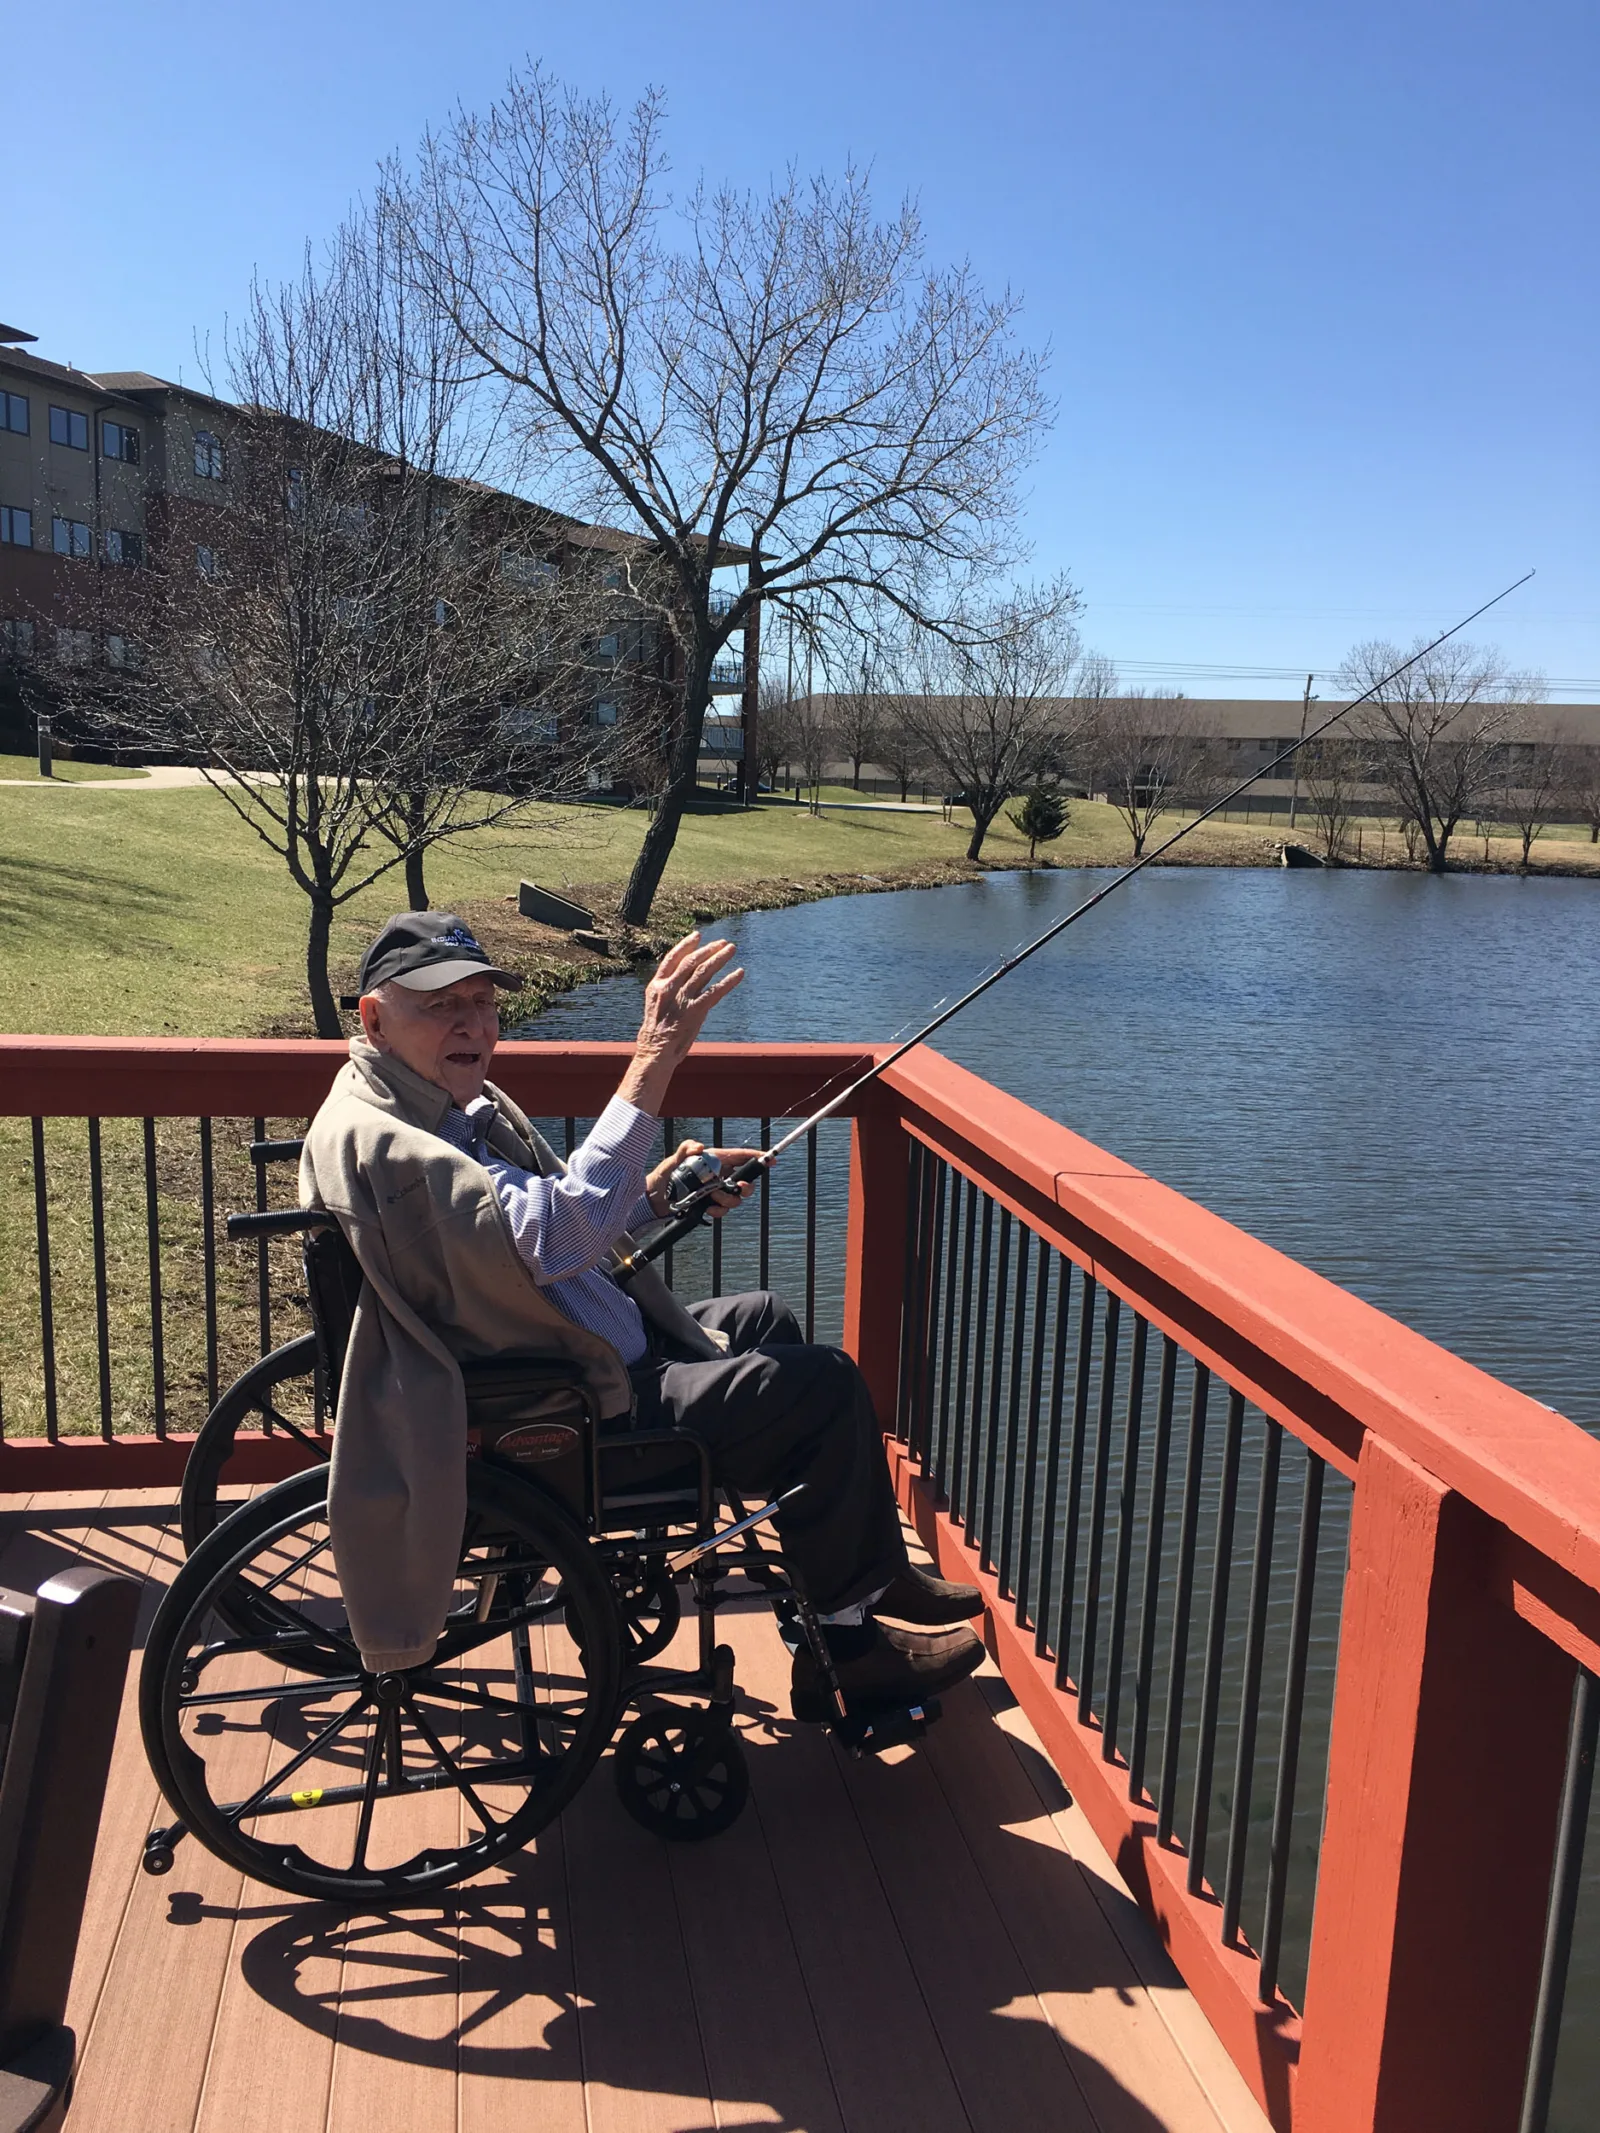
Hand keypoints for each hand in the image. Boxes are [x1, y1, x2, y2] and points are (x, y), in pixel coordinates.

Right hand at [618, 932, 744, 1115]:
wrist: (655, 1053)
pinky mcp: (695, 1011)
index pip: (672, 958)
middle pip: (691, 962)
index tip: (698, 936)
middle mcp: (669, 988)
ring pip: (704, 972)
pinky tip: (739, 973)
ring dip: (720, 958)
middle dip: (709, 950)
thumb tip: (686, 980)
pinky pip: (715, 992)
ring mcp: (682, 999)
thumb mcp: (657, 1006)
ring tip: (732, 950)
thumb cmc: (656, 1033)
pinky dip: (729, 981)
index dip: (685, 945)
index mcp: (656, 986)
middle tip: (723, 943)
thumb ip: (669, 991)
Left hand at [645, 1141, 765, 1219]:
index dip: (757, 1157)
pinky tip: (709, 1209)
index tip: (770, 1160)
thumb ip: (684, 1149)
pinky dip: (719, 1211)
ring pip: (736, 1198)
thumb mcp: (672, 1160)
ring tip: (711, 1199)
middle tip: (737, 1188)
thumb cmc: (663, 1176)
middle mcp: (718, 1175)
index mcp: (714, 1160)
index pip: (741, 1156)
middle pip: (744, 1180)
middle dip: (745, 1187)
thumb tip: (699, 1147)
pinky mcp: (711, 1204)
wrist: (655, 1200)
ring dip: (728, 1200)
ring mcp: (716, 1190)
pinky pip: (724, 1209)